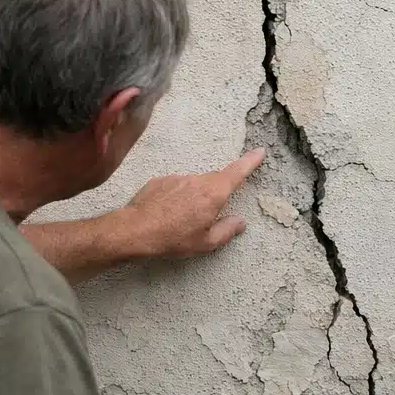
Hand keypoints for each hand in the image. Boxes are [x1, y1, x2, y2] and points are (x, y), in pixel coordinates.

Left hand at [117, 148, 266, 257]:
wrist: (135, 230)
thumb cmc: (173, 238)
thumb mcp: (205, 243)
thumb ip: (227, 230)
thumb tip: (240, 222)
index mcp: (213, 194)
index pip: (237, 173)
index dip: (250, 162)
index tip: (259, 152)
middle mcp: (197, 180)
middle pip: (215, 182)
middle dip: (216, 194)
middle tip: (207, 216)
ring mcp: (177, 178)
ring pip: (194, 185)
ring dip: (194, 198)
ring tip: (182, 220)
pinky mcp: (160, 180)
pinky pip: (176, 187)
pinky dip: (176, 198)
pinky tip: (167, 214)